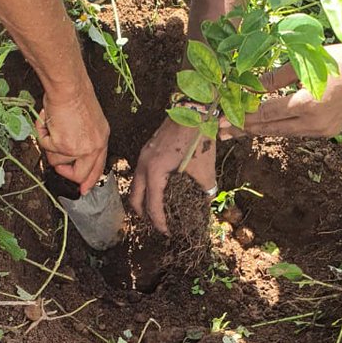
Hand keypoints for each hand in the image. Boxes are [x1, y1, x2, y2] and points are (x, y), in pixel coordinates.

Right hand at [36, 87, 109, 193]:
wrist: (68, 87)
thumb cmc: (74, 95)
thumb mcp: (88, 120)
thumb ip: (84, 138)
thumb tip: (68, 158)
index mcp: (102, 138)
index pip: (98, 166)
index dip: (89, 179)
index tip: (83, 190)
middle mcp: (94, 146)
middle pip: (80, 175)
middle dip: (65, 171)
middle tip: (57, 164)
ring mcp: (79, 148)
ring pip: (57, 160)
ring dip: (49, 143)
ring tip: (52, 124)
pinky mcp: (63, 145)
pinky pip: (46, 147)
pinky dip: (42, 133)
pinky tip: (48, 119)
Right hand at [130, 114, 216, 233]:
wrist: (193, 109)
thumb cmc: (198, 138)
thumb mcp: (205, 169)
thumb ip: (205, 191)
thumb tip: (206, 206)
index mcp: (155, 172)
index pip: (152, 206)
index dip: (160, 223)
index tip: (168, 232)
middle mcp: (143, 165)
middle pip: (135, 199)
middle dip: (145, 216)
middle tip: (159, 225)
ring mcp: (143, 156)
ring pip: (136, 186)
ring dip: (145, 201)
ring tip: (160, 210)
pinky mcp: (147, 150)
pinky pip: (141, 175)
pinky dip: (147, 187)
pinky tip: (161, 190)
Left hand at [219, 43, 341, 140]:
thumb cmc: (338, 59)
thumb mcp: (303, 63)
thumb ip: (274, 78)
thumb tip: (249, 87)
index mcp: (306, 104)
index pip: (265, 113)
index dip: (241, 116)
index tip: (221, 119)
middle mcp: (313, 123)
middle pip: (270, 128)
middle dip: (244, 129)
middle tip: (220, 132)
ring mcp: (321, 130)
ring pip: (283, 132)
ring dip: (260, 130)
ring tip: (237, 131)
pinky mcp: (327, 132)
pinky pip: (296, 131)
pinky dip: (279, 127)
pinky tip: (264, 126)